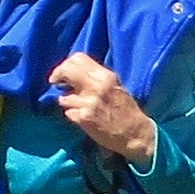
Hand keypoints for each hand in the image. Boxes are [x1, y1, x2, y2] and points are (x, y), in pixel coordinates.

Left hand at [49, 52, 157, 166]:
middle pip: (66, 71)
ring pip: (63, 98)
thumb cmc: (125, 110)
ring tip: (82, 108)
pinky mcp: (85, 117)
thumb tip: (70, 72)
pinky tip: (85, 119)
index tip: (61, 75)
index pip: (77, 59)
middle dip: (58, 77)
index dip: (65, 66)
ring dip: (69, 103)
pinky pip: (68, 113)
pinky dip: (73, 116)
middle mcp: (97, 86)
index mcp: (106, 76)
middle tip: (57, 84)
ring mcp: (90, 102)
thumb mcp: (113, 87)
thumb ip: (94, 78)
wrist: (136, 134)